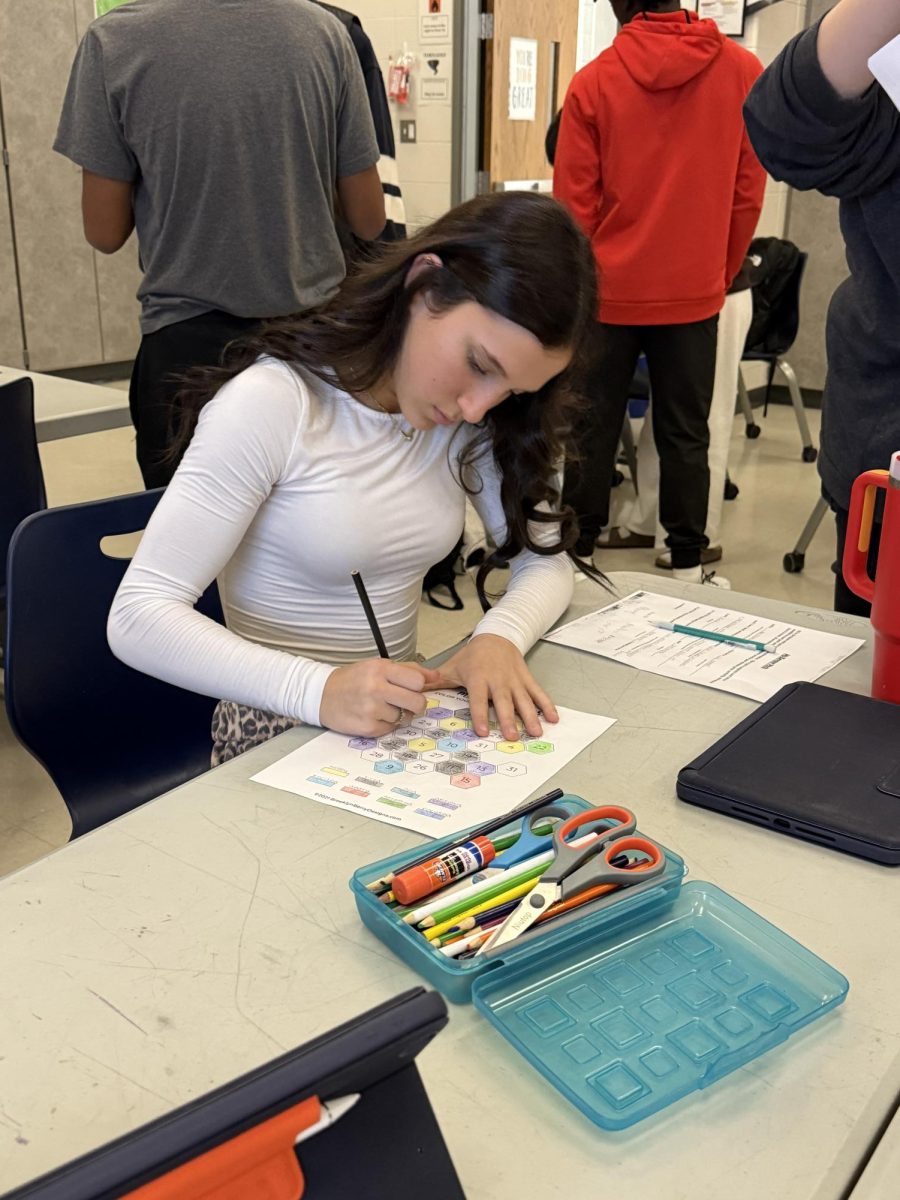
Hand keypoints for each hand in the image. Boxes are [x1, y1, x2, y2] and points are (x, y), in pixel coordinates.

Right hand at [318, 659, 442, 736]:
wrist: (321, 695)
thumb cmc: (354, 679)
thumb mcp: (378, 666)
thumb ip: (409, 670)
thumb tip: (436, 676)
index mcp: (380, 669)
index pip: (418, 682)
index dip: (418, 687)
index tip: (410, 688)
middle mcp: (376, 688)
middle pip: (418, 703)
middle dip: (415, 704)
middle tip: (403, 702)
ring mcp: (371, 710)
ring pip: (404, 717)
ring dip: (397, 714)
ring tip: (380, 707)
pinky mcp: (367, 728)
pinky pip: (391, 729)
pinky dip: (385, 724)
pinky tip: (372, 716)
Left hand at [431, 634, 558, 740]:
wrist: (496, 636)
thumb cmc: (471, 656)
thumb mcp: (452, 666)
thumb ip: (435, 681)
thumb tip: (413, 689)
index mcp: (478, 678)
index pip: (478, 699)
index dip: (479, 714)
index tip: (481, 730)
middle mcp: (498, 680)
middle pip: (503, 702)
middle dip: (508, 719)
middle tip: (512, 737)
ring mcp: (515, 680)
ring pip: (524, 700)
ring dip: (530, 716)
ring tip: (536, 733)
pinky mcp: (527, 679)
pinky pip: (538, 693)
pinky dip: (547, 705)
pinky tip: (553, 719)